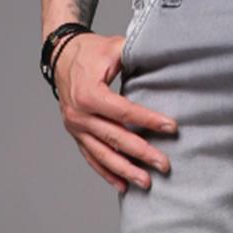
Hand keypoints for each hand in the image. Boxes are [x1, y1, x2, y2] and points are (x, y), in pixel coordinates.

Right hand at [52, 32, 178, 192]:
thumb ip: (137, 53)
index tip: (171, 127)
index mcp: (88, 94)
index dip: (149, 120)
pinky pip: (91, 157)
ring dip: (125, 170)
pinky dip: (106, 172)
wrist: (60, 54)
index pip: (124, 112)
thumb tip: (164, 55)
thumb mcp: (113, 47)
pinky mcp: (76, 133)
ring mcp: (75, 127)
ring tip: (146, 182)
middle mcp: (79, 114)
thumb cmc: (90, 50)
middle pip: (115, 138)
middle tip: (164, 164)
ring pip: (102, 154)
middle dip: (142, 153)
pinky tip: (122, 185)